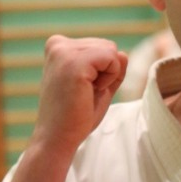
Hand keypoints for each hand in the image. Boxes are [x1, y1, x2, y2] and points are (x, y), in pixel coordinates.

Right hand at [33, 36, 128, 156]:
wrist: (57, 138)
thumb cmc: (76, 116)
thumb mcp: (98, 86)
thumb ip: (111, 69)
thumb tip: (123, 54)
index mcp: (58, 47)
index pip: (101, 47)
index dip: (102, 72)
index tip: (82, 90)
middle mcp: (58, 44)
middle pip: (108, 46)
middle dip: (106, 72)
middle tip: (85, 93)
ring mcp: (64, 51)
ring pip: (111, 50)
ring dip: (108, 76)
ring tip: (85, 93)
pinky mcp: (74, 62)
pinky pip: (112, 58)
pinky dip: (109, 79)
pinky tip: (89, 92)